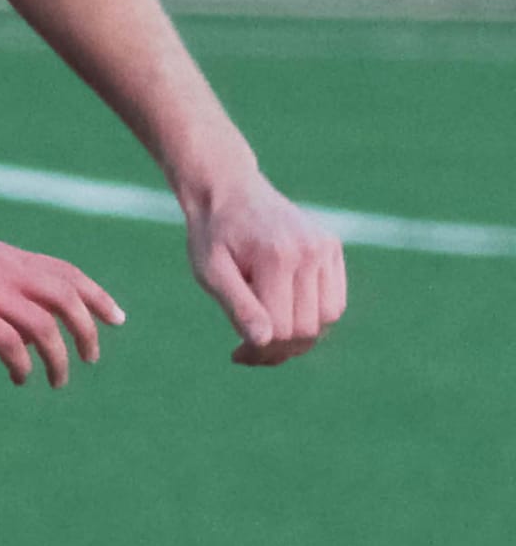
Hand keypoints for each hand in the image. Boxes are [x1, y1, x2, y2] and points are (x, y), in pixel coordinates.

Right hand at [0, 226, 123, 386]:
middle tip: (92, 358)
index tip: (116, 318)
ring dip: (59, 358)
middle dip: (88, 330)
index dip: (96, 295)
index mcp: (5, 254)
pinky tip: (19, 378)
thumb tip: (10, 306)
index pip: (66, 272)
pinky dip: (22, 364)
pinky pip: (10, 344)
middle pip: (67, 299)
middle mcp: (5, 268)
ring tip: (57, 380)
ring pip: (45, 327)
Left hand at [183, 170, 346, 365]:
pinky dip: (314, 316)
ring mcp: (325, 247)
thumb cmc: (213, 236)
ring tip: (268, 333)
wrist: (229, 192)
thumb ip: (238, 306)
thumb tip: (263, 342)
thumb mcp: (211, 272)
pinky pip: (334, 300)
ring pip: (328, 318)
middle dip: (279, 349)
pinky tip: (284, 313)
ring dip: (300, 335)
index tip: (236, 354)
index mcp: (277, 257)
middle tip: (248, 351)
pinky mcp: (331, 247)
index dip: (260, 352)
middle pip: (307, 329)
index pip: (281, 330)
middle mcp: (309, 251)